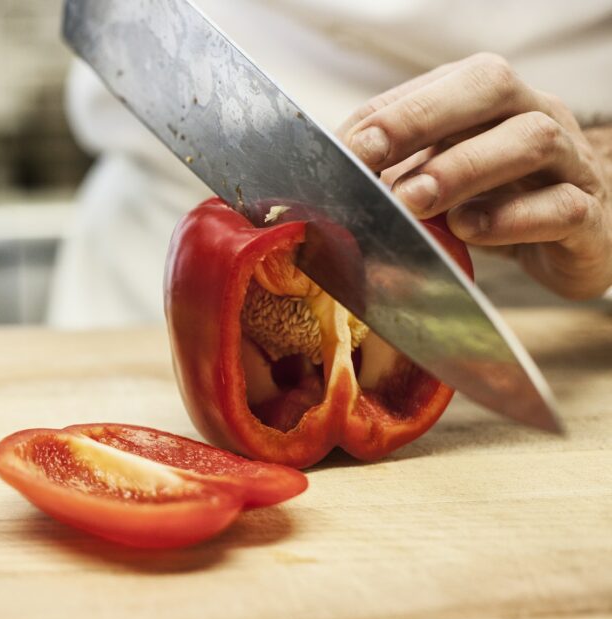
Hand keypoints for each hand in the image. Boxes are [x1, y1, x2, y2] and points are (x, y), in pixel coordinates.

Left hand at [339, 53, 611, 299]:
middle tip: (371, 160)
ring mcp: (570, 162)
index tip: (344, 150)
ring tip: (414, 201)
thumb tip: (326, 182)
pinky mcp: (588, 216)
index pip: (438, 84)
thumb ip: (391, 172)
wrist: (571, 242)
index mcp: (489, 99)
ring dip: (463, 168)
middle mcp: (535, 114)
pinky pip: (562, 207)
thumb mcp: (436, 179)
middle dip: (421, 118)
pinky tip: (469, 230)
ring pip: (533, 138)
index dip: (388, 114)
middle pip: (491, 85)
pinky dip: (510, 219)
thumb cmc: (491, 202)